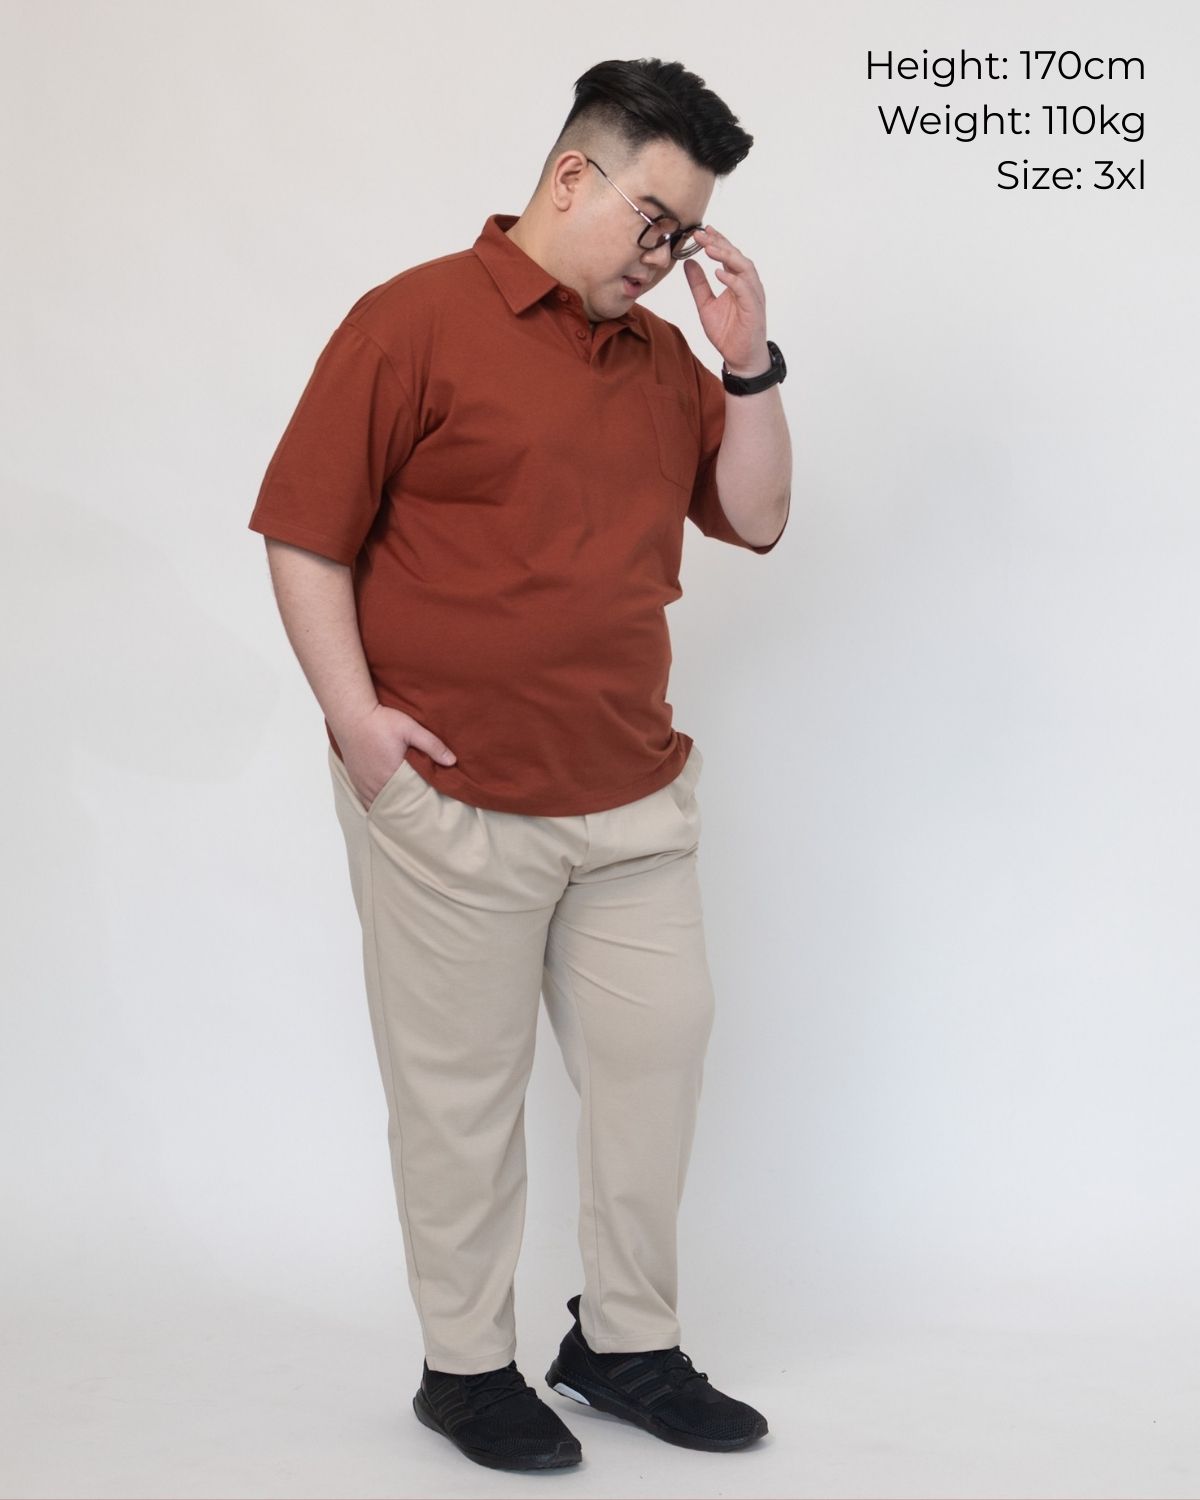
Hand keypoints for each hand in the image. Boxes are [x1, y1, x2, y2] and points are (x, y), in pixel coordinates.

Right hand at [336, 703, 455, 810]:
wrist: (352, 715)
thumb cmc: (381, 721)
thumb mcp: (410, 729)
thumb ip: (432, 745)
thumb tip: (452, 761)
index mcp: (391, 775)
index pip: (410, 799)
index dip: (420, 804)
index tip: (430, 806)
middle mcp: (375, 784)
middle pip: (394, 806)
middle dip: (407, 809)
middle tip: (421, 811)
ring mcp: (363, 784)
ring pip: (380, 806)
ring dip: (392, 807)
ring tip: (406, 811)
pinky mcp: (355, 780)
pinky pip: (366, 801)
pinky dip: (377, 804)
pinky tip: (387, 805)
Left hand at [682, 225, 770, 376]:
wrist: (740, 357)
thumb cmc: (728, 332)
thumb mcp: (705, 305)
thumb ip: (698, 284)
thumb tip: (688, 262)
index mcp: (736, 281)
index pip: (727, 255)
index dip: (716, 241)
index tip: (701, 231)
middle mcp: (747, 284)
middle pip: (736, 256)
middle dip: (719, 243)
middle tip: (701, 234)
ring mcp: (752, 295)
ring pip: (744, 268)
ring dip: (727, 256)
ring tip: (709, 248)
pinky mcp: (754, 308)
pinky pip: (745, 289)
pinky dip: (732, 279)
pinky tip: (719, 272)